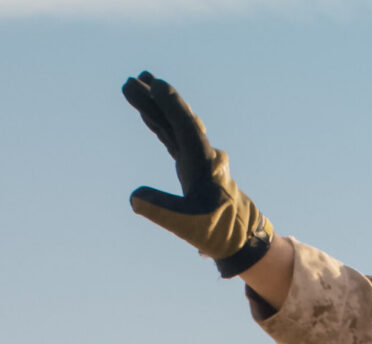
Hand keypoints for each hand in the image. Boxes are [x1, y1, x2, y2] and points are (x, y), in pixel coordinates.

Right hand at [121, 72, 273, 276]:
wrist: (239, 237)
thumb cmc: (217, 230)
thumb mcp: (187, 224)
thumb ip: (160, 211)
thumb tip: (134, 198)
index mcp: (204, 163)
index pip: (186, 126)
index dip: (171, 105)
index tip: (155, 85)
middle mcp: (202, 154)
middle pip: (176, 118)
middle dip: (155, 99)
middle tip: (132, 79)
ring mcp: (196, 157)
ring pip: (172, 125)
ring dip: (153, 106)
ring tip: (132, 85)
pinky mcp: (190, 165)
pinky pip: (172, 136)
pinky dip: (158, 123)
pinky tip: (145, 113)